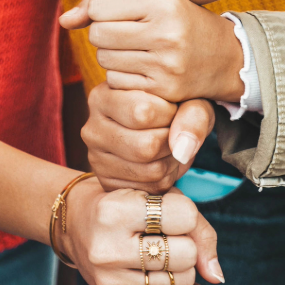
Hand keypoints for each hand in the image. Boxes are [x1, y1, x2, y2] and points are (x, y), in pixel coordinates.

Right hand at [60, 178, 221, 284]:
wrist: (78, 222)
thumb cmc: (126, 203)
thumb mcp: (156, 196)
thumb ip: (197, 227)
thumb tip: (216, 276)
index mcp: (115, 210)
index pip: (185, 216)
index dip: (186, 214)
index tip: (169, 211)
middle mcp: (107, 246)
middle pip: (187, 253)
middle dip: (186, 243)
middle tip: (166, 234)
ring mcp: (109, 276)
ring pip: (180, 280)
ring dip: (181, 267)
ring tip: (161, 250)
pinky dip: (169, 282)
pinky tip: (152, 267)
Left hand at [62, 0, 245, 104]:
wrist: (228, 57)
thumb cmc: (183, 22)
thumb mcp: (155, 0)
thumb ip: (106, 3)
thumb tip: (63, 21)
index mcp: (164, 4)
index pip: (100, 7)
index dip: (101, 12)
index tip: (119, 15)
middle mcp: (166, 34)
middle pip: (98, 35)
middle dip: (105, 35)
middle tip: (130, 35)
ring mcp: (165, 66)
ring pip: (104, 61)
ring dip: (113, 57)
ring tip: (140, 52)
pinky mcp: (164, 91)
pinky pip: (117, 84)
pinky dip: (122, 78)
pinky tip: (143, 71)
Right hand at [82, 85, 215, 193]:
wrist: (156, 127)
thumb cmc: (172, 105)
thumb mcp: (187, 99)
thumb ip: (192, 115)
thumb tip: (182, 150)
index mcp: (102, 96)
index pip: (144, 111)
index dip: (171, 114)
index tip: (172, 108)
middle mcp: (91, 128)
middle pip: (147, 146)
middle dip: (173, 141)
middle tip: (175, 130)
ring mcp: (96, 159)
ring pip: (152, 170)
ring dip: (173, 160)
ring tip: (171, 144)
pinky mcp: (108, 182)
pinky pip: (151, 188)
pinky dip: (168, 177)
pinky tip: (163, 160)